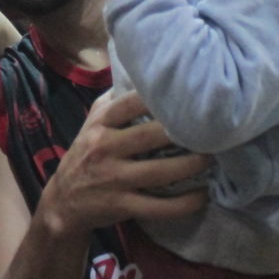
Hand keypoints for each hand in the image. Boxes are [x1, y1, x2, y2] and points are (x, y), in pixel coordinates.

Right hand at [41, 90, 211, 238]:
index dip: (161, 97)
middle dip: (184, 133)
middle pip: (151, 136)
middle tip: (213, 129)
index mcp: (100, 123)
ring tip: (213, 158)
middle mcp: (104, 148)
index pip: (131, 102)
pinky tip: (203, 195)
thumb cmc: (87, 154)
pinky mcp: (121, 206)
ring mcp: (112, 179)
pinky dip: (184, 203)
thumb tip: (145, 72)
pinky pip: (158, 206)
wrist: (64, 201)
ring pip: (159, 172)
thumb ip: (115, 100)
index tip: (190, 93)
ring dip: (191, 166)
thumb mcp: (92, 122)